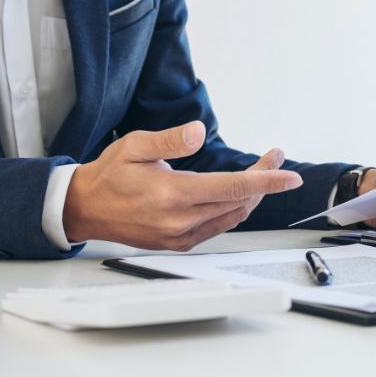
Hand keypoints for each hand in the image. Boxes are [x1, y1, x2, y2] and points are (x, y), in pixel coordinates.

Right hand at [63, 121, 302, 249]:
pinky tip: (239, 193)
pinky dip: (234, 209)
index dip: (266, 181)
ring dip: (252, 195)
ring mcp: (181, 236)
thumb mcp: (134, 145)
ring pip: (232, 216)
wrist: (85, 209)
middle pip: (239, 201)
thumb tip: (199, 132)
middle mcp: (180, 220)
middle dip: (264, 180)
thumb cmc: (109, 175)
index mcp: (172, 194)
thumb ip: (170, 139)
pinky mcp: (179, 244)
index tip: (290, 176)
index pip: (232, 188)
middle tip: (275, 159)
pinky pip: (218, 227)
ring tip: (262, 172)